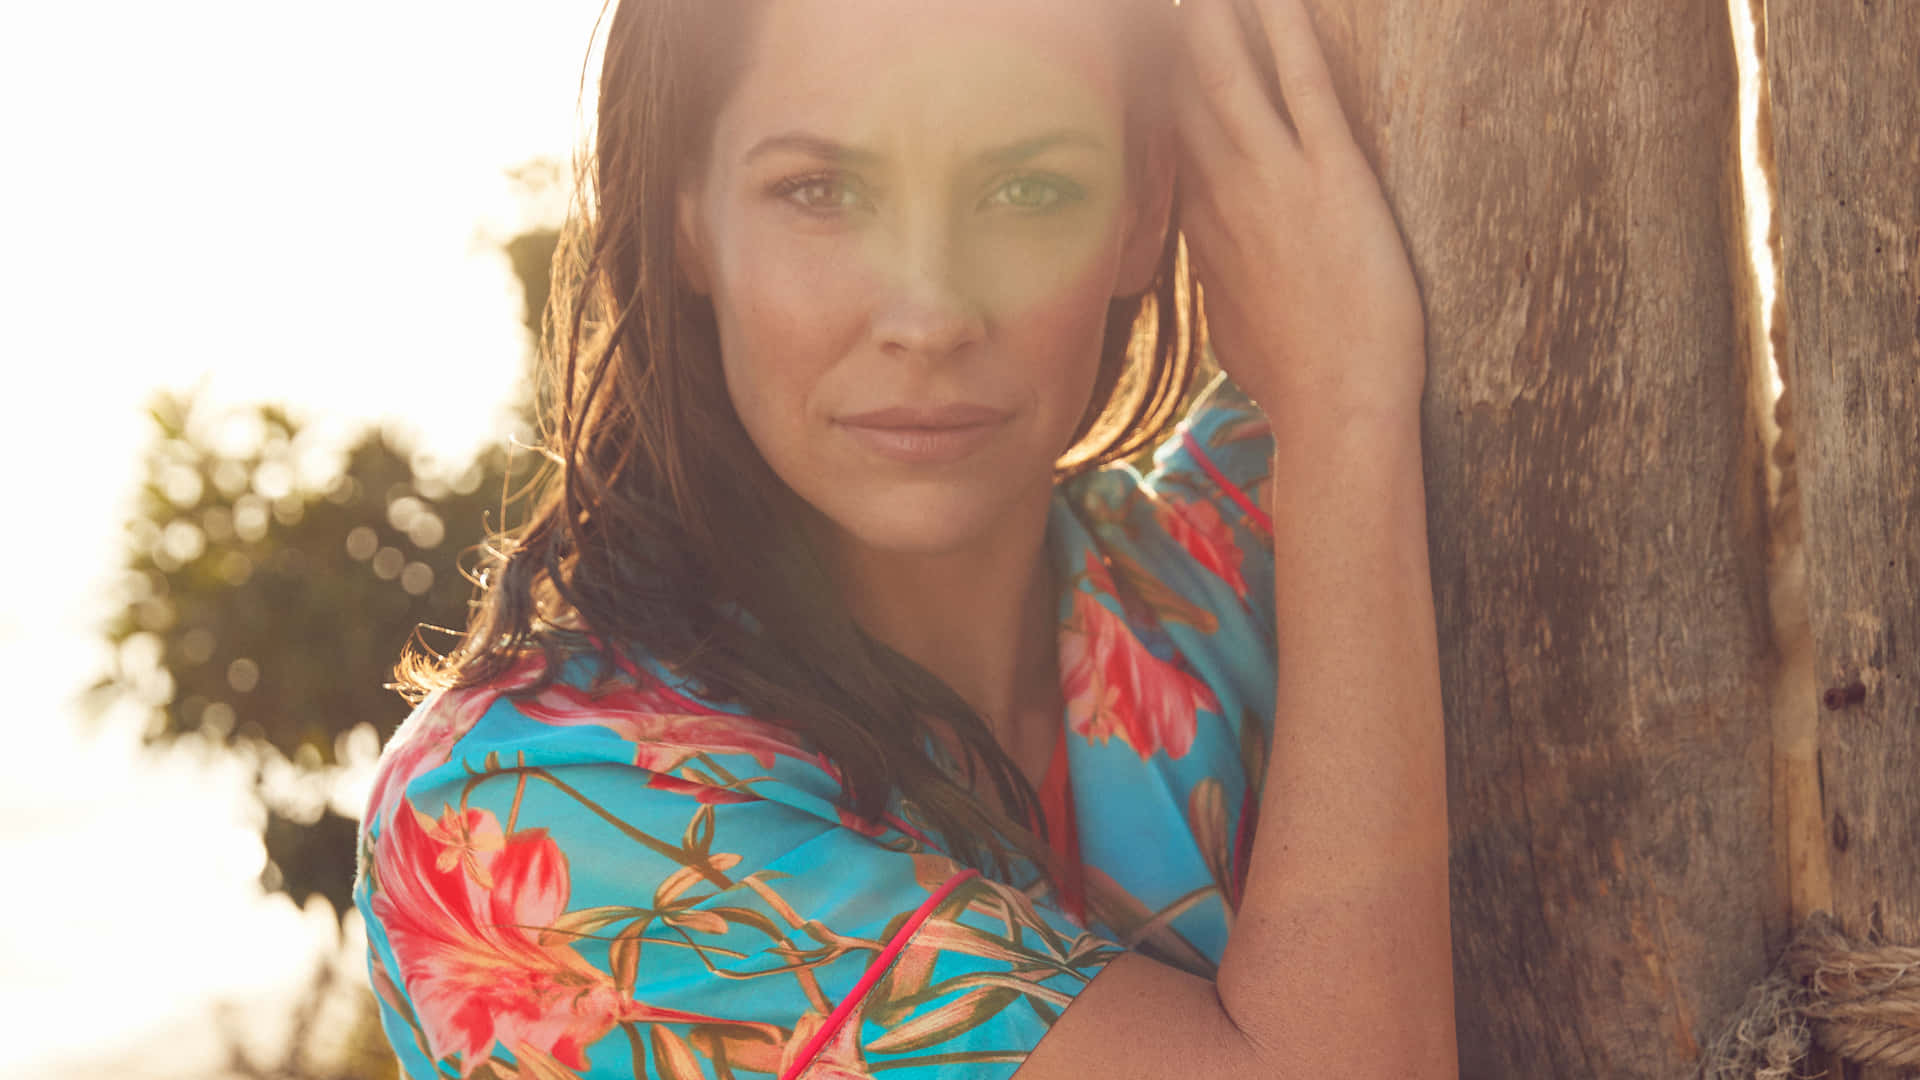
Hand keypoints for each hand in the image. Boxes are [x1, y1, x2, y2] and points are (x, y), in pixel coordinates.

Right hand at [1174, 0, 1426, 426]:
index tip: (1137, 47)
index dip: (1149, 84)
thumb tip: (1215, 279)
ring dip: (1211, 16)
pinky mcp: (1330, 173)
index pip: (1163, 137)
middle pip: (1178, 91)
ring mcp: (1271, 179)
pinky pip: (1302, 80)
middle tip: (1150, 5)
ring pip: (1227, 73)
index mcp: (1198, 227)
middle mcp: (1220, 193)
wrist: (1335, 407)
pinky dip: (1284, 26)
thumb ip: (1219, 283)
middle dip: (1165, 36)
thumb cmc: (1295, 380)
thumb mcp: (1234, 328)